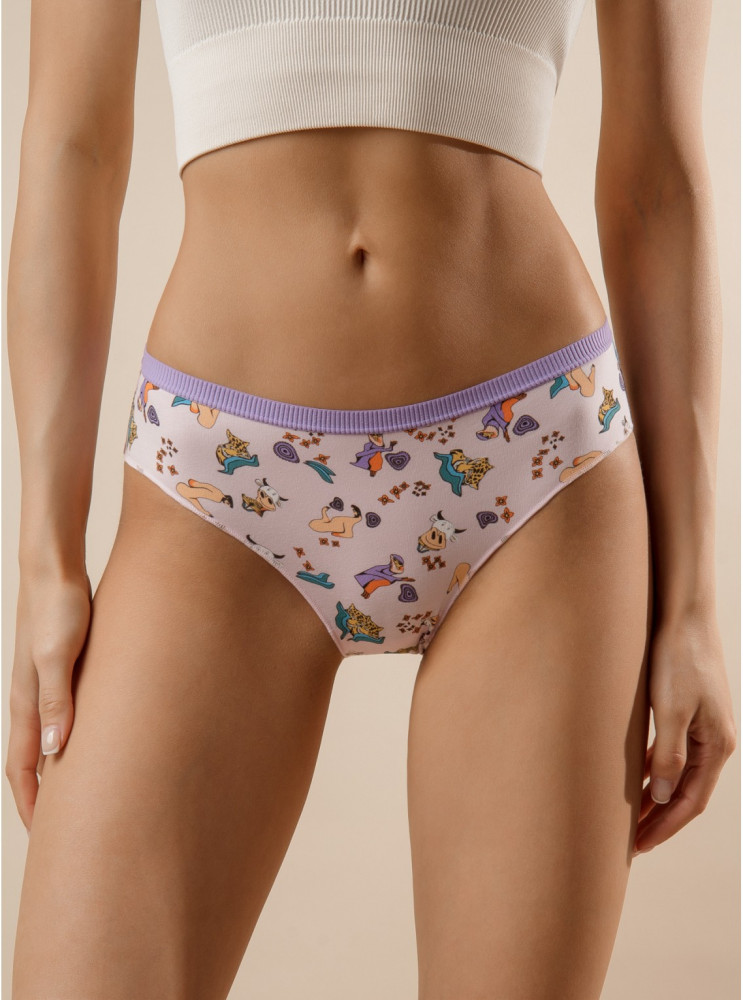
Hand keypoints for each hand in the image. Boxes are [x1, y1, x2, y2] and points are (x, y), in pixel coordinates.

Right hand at [5, 567, 92, 832]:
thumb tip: (53, 751)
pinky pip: (60, 717)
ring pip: (45, 741)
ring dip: (55, 772)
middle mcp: (30, 700)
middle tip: (65, 830)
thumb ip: (57, 700)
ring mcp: (43, 685)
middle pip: (30, 762)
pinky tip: (89, 743)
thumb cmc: (58, 609)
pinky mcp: (60, 670)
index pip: (21, 769)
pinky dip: (68, 740)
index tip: (47, 838)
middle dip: (43, 798)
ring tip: (79, 797)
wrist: (55, 569)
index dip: (33, 804)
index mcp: (26, 703)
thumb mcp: (57, 655)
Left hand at [633, 608, 736, 855]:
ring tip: (631, 816)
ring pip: (679, 772)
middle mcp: (715, 740)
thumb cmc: (678, 659)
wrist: (685, 616)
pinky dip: (655, 768)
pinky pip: (673, 751)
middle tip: (632, 842)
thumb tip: (663, 797)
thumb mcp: (670, 710)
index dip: (665, 826)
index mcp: (717, 745)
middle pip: (687, 792)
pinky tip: (637, 775)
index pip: (691, 801)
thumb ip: (667, 755)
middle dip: (661, 818)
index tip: (639, 846)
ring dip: (657, 795)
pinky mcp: (690, 710)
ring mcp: (704, 725)